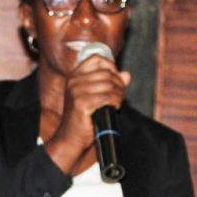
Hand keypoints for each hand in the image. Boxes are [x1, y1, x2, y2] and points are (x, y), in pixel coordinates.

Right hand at [44, 53, 130, 172]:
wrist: (71, 138)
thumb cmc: (83, 118)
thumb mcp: (95, 96)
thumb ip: (110, 83)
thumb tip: (126, 75)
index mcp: (74, 76)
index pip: (96, 59)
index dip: (111, 66)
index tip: (116, 79)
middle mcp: (73, 81)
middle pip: (106, 73)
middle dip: (119, 84)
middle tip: (120, 96)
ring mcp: (76, 92)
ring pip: (109, 85)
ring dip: (119, 94)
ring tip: (118, 102)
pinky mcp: (81, 104)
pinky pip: (107, 97)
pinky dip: (115, 102)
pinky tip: (115, 107)